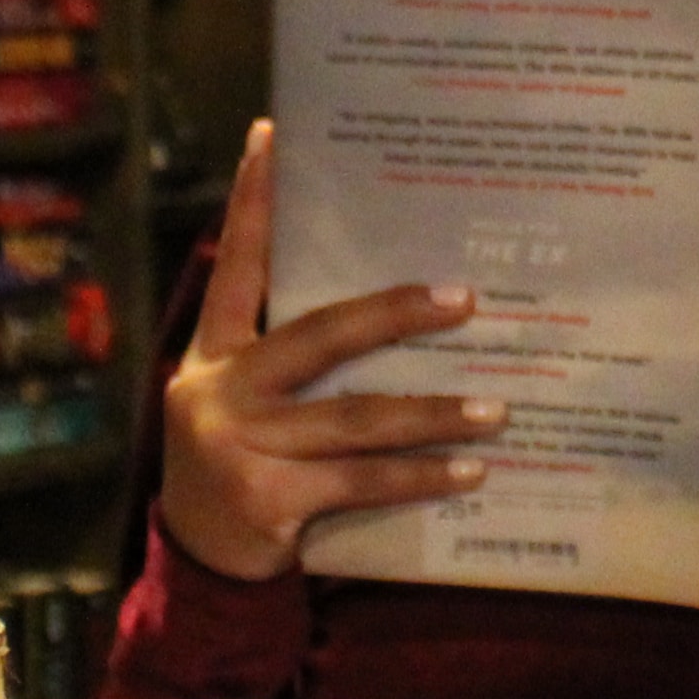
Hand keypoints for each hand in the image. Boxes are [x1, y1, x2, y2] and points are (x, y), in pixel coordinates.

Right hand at [152, 120, 506, 582]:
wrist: (201, 565)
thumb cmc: (244, 465)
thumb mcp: (247, 402)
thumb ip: (292, 358)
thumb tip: (396, 307)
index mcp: (215, 353)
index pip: (236, 264)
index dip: (253, 201)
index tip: (272, 133)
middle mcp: (220, 389)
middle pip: (321, 336)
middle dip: (397, 313)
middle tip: (467, 298)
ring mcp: (240, 445)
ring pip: (356, 417)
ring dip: (433, 412)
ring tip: (497, 408)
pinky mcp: (266, 498)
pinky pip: (362, 481)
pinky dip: (421, 477)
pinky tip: (470, 471)